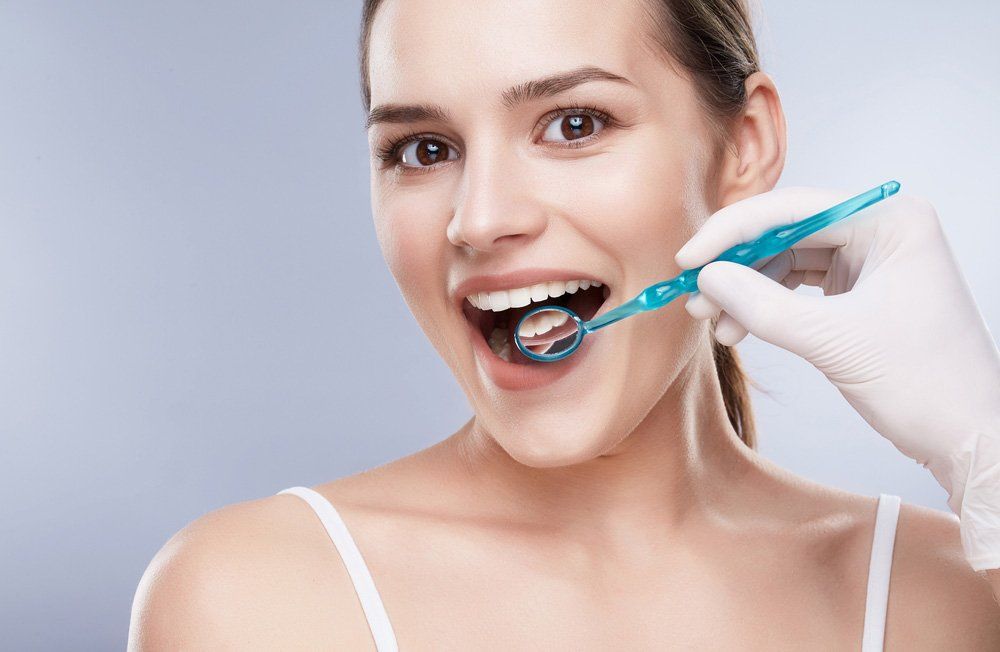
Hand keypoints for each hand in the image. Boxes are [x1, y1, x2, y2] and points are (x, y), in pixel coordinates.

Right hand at [676, 186, 999, 570]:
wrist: (968, 438)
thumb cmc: (925, 384)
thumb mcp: (834, 342)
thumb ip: (764, 306)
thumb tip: (707, 278)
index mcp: (892, 220)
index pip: (793, 209)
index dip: (733, 232)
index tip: (688, 260)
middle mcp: (881, 229)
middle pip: (785, 232)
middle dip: (736, 267)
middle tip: (695, 296)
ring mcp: (870, 260)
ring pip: (785, 261)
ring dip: (744, 291)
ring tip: (712, 322)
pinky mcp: (859, 291)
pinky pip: (797, 287)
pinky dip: (764, 307)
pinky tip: (737, 329)